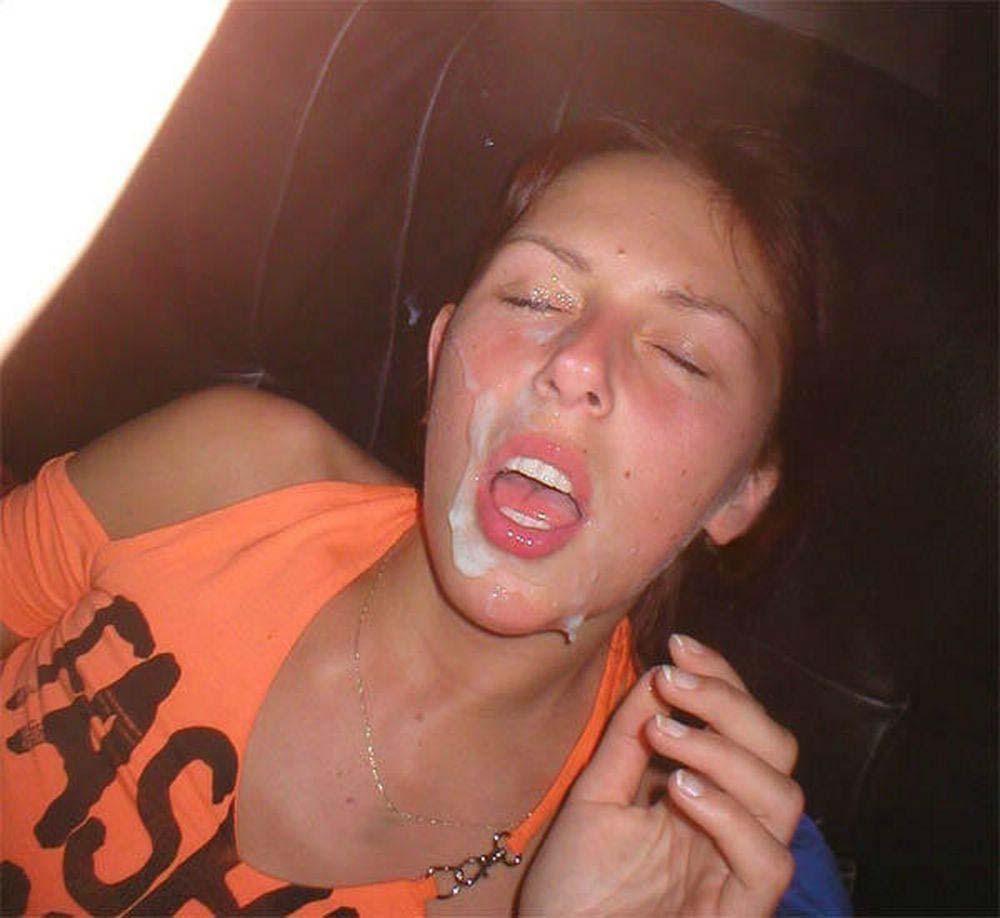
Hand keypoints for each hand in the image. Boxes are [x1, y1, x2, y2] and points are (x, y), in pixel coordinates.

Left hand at [519, 634, 802, 915]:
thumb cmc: (576, 890)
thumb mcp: (594, 798)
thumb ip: (627, 740)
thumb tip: (657, 672)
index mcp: (705, 794)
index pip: (743, 725)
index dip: (722, 679)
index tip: (679, 644)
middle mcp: (731, 827)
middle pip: (778, 750)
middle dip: (729, 702)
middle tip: (674, 681)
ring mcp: (738, 870)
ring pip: (784, 798)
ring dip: (726, 751)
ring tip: (666, 736)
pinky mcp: (739, 912)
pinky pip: (768, 861)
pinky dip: (728, 813)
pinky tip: (679, 788)